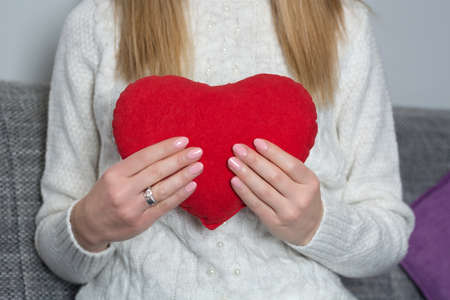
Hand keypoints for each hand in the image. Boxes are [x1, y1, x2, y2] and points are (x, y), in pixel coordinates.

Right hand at [70, 136, 203, 251]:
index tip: (184, 141)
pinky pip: (164, 207)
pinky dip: (179, 195)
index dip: (165, 148)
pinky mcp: (140, 223)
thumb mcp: (113, 175)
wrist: (89, 224)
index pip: (145, 157)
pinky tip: (191, 185)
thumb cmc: (106, 194)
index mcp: (115, 174)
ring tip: (198, 167)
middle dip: (179, 160)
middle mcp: (123, 190)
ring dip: (183, 177)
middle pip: (156, 172)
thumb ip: (136, 166)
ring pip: (163, 190)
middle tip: (197, 151)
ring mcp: (132, 208)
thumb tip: (168, 153)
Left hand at [227, 138, 322, 245]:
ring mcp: (288, 212)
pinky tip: (234, 181)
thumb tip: (259, 147)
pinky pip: (256, 205)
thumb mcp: (305, 182)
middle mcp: (301, 198)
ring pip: (263, 190)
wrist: (311, 229)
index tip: (256, 141)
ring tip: (232, 162)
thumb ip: (288, 168)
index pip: (291, 164)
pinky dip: (244, 192)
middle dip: (254, 160)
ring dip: (245, 174)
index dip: (273, 152)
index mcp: (310, 183)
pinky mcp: (274, 223)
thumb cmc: (302, 197)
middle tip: (237, 148)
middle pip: (274, 176)